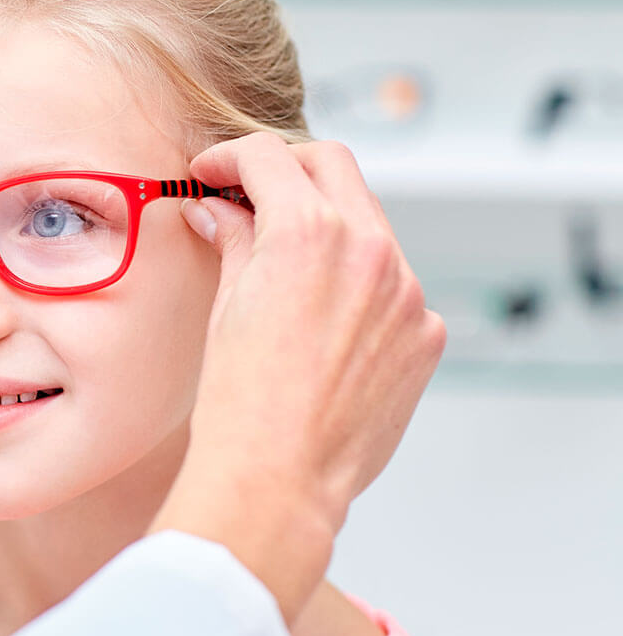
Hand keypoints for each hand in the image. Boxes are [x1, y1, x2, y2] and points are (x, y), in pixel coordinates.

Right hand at [151, 132, 445, 621]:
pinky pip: (392, 284)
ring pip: (368, 224)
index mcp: (308, 233)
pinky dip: (357, 282)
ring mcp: (406, 292)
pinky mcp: (424, 333)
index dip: (230, 157)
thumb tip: (217, 211)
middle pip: (331, 166)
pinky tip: (320, 319)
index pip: (270, 157)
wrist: (277, 478)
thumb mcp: (225, 306)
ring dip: (326, 225)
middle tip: (249, 192)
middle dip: (285, 169)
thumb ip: (232, 241)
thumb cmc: (240, 403)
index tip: (212, 174)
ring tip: (284, 260)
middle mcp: (369, 250)